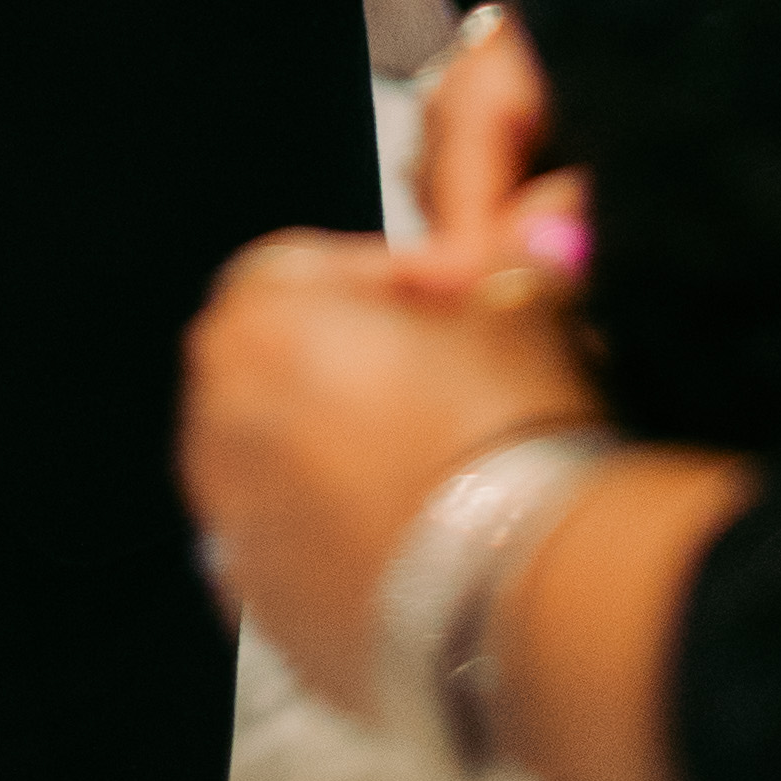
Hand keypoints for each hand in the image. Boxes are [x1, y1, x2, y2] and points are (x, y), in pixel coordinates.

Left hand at [183, 5, 748, 780]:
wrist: (562, 614)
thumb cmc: (543, 439)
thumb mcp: (526, 292)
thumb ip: (503, 233)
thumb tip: (524, 144)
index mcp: (260, 321)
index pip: (308, 270)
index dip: (398, 293)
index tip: (470, 320)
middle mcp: (219, 430)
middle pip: (283, 372)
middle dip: (364, 377)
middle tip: (475, 404)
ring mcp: (234, 541)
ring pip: (287, 471)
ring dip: (354, 466)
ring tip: (469, 484)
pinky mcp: (273, 636)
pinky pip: (301, 565)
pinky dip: (355, 553)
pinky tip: (446, 556)